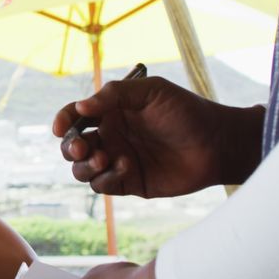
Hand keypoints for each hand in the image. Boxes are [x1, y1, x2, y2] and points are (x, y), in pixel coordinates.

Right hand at [55, 77, 263, 197]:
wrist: (217, 144)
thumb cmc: (186, 112)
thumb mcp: (151, 92)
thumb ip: (115, 95)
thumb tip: (80, 107)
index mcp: (111, 112)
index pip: (74, 116)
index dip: (62, 121)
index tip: (60, 128)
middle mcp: (111, 136)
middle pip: (71, 146)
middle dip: (70, 147)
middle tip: (83, 147)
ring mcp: (117, 160)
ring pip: (82, 169)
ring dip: (85, 166)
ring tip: (105, 159)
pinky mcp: (129, 183)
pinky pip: (103, 186)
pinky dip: (105, 179)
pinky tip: (125, 167)